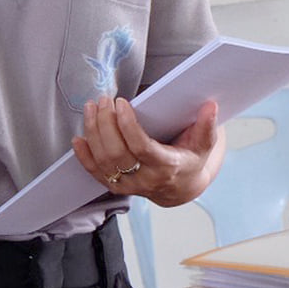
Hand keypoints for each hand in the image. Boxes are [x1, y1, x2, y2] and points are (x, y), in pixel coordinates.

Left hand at [72, 98, 224, 207]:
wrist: (181, 187)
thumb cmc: (191, 158)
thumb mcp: (204, 144)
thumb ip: (207, 126)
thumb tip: (210, 107)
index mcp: (166, 167)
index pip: (141, 148)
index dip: (127, 126)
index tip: (121, 103)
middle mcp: (145, 180)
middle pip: (117, 154)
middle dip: (106, 124)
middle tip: (104, 100)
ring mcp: (128, 186)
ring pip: (103, 161)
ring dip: (93, 133)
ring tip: (91, 108)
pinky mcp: (116, 186)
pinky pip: (95, 173)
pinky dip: (84, 156)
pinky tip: (78, 138)